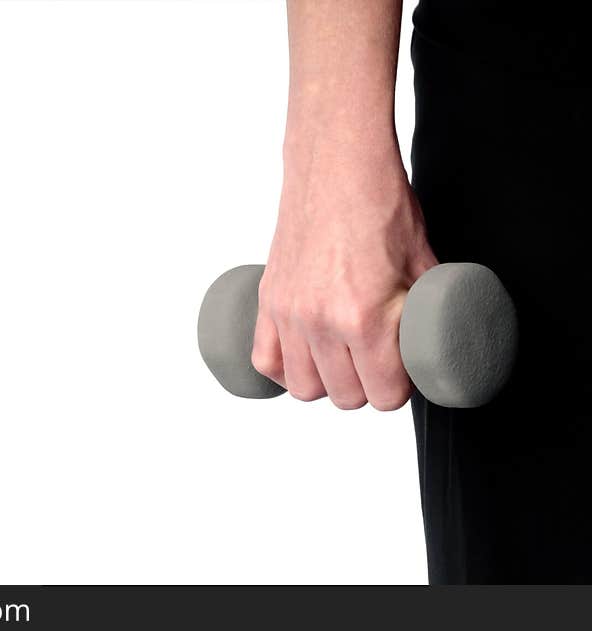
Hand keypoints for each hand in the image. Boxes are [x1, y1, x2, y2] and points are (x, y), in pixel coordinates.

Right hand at [251, 135, 437, 409]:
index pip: (383, 394)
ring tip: (343, 361)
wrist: (337, 167)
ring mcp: (289, 314)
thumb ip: (424, 311)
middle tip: (379, 364)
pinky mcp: (269, 301)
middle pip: (344, 397)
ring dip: (327, 383)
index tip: (403, 373)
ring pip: (304, 388)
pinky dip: (284, 370)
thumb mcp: (422, 263)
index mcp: (363, 319)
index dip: (400, 389)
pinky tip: (305, 358)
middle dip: (367, 388)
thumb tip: (432, 340)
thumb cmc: (380, 205)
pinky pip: (265, 361)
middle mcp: (320, 323)